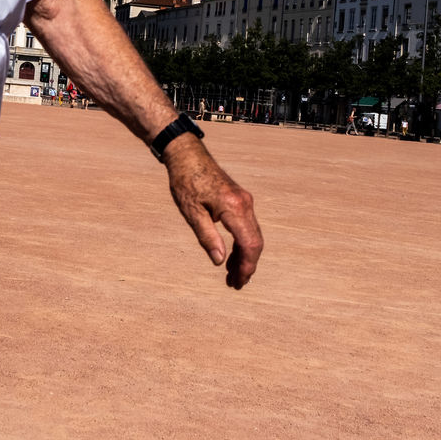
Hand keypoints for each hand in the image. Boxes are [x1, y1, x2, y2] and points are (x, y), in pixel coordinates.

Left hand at [163, 138, 262, 288]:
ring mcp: (245, 201)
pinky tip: (230, 256)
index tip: (238, 282)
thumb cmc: (186, 181)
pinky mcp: (240, 200)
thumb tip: (219, 261)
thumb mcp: (191, 212)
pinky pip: (247, 226)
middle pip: (255, 242)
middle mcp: (245, 204)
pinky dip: (242, 243)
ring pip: (253, 235)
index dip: (246, 266)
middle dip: (247, 265)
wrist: (187, 155)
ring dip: (245, 256)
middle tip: (235, 284)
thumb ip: (207, 237)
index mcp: (234, 207)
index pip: (249, 244)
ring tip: (231, 275)